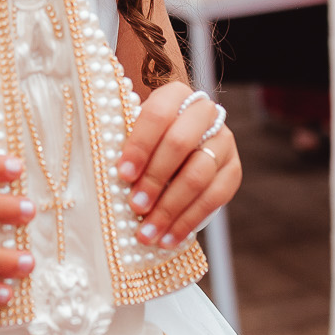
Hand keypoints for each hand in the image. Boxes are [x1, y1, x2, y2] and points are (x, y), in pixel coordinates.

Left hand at [118, 85, 241, 249]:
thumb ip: (122, 145)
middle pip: (180, 144)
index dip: (140, 145)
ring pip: (198, 174)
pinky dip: (189, 221)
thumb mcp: (133, 132)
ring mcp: (224, 141)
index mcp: (175, 96)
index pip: (158, 115)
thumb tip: (101, 175)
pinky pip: (215, 198)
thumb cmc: (146, 141)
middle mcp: (205, 113)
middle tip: (136, 206)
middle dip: (154, 178)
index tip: (122, 174)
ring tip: (148, 232)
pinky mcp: (233, 170)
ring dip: (170, 208)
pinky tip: (170, 238)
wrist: (178, 144)